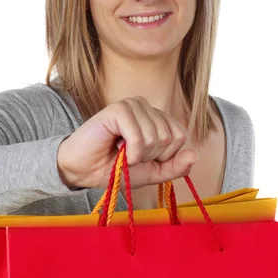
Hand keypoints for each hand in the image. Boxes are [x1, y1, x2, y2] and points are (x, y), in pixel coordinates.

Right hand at [57, 96, 198, 190]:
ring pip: (154, 137)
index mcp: (155, 117)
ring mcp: (131, 105)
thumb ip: (174, 166)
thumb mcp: (151, 173)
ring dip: (137, 155)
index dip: (163, 156)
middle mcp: (145, 107)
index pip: (180, 136)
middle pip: (168, 137)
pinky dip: (130, 153)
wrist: (83, 172)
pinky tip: (116, 150)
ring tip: (120, 152)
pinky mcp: (117, 110)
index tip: (141, 158)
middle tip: (128, 155)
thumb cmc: (114, 168)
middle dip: (149, 156)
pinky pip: (139, 137)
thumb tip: (195, 155)